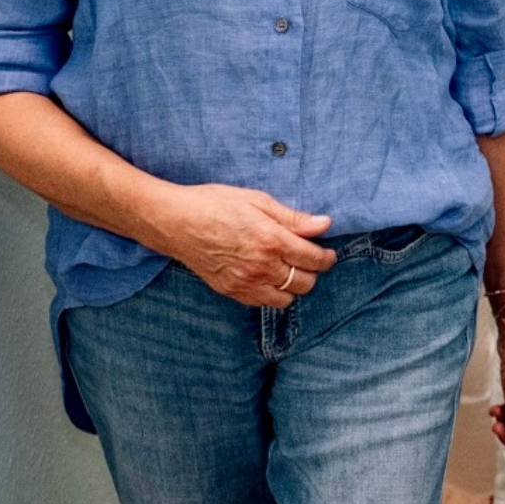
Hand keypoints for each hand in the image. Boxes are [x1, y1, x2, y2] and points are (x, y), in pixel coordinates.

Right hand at [165, 183, 335, 306]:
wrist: (176, 222)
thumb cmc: (216, 204)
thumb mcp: (257, 200)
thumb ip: (293, 217)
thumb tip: (324, 224)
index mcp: (272, 240)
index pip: (313, 259)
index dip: (326, 258)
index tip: (328, 253)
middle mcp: (262, 267)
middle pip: (305, 282)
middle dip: (313, 271)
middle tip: (308, 258)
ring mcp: (245, 283)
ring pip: (286, 299)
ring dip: (293, 286)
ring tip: (288, 269)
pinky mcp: (231, 292)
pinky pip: (263, 303)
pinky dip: (272, 294)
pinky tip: (267, 277)